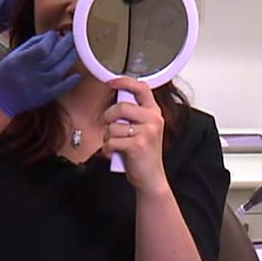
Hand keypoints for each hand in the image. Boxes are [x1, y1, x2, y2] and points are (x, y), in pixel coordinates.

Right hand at [0, 31, 80, 117]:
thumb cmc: (6, 73)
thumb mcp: (13, 55)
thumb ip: (32, 44)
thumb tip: (52, 36)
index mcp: (20, 61)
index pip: (42, 47)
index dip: (51, 39)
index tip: (55, 34)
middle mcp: (30, 73)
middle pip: (54, 56)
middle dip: (66, 44)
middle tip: (73, 36)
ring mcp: (38, 86)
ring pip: (59, 70)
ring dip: (70, 58)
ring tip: (76, 50)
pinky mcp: (44, 97)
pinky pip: (61, 88)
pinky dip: (71, 81)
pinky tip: (78, 74)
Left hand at [103, 78, 168, 192]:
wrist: (151, 178)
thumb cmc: (143, 153)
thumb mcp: (143, 129)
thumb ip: (133, 114)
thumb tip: (115, 101)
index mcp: (154, 112)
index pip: (141, 88)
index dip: (124, 82)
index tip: (111, 82)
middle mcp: (154, 119)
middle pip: (121, 106)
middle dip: (109, 117)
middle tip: (110, 127)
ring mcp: (147, 132)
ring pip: (113, 126)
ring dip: (108, 137)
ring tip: (116, 144)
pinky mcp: (138, 145)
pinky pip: (111, 141)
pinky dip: (107, 149)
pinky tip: (114, 153)